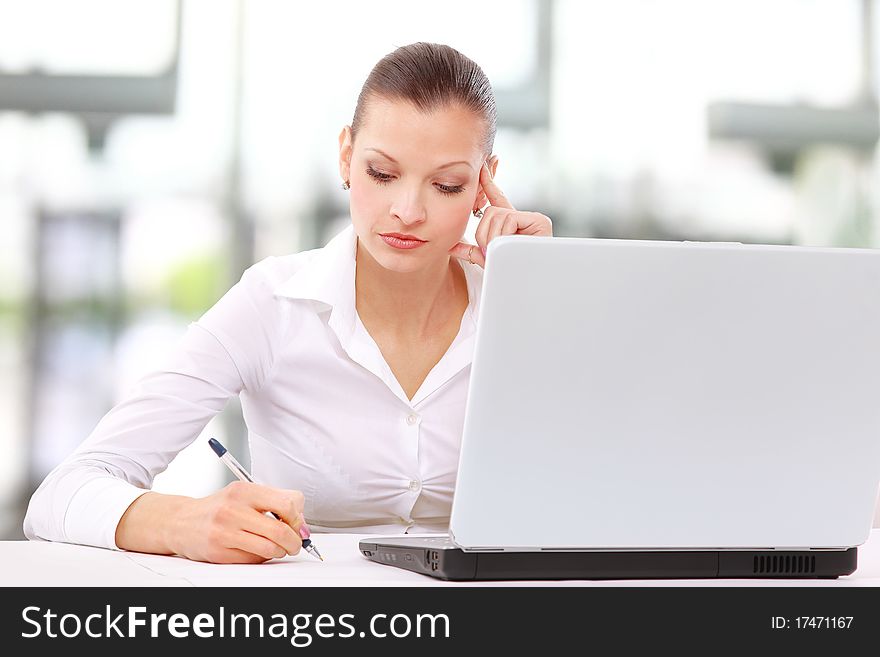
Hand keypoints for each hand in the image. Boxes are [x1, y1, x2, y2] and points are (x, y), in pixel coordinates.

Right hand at [169, 481, 305, 563]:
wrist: (182, 521)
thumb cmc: (218, 508)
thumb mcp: (245, 494)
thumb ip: (274, 502)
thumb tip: (301, 523)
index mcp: (243, 490)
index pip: (287, 503)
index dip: (298, 519)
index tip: (299, 526)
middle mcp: (233, 509)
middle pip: (281, 530)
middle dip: (295, 542)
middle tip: (295, 544)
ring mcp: (224, 532)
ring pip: (270, 548)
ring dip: (280, 551)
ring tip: (277, 548)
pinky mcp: (218, 552)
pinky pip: (253, 560)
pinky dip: (262, 558)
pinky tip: (256, 550)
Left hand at [448, 160, 551, 267]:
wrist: (523, 289)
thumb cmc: (506, 276)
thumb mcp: (484, 260)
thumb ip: (470, 249)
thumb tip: (450, 245)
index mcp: (511, 226)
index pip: (497, 199)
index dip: (489, 183)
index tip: (482, 167)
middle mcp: (523, 219)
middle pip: (490, 212)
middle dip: (484, 234)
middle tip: (490, 253)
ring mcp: (533, 219)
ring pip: (497, 215)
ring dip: (492, 238)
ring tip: (501, 254)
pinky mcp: (539, 221)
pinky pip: (508, 219)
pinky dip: (503, 236)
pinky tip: (511, 247)